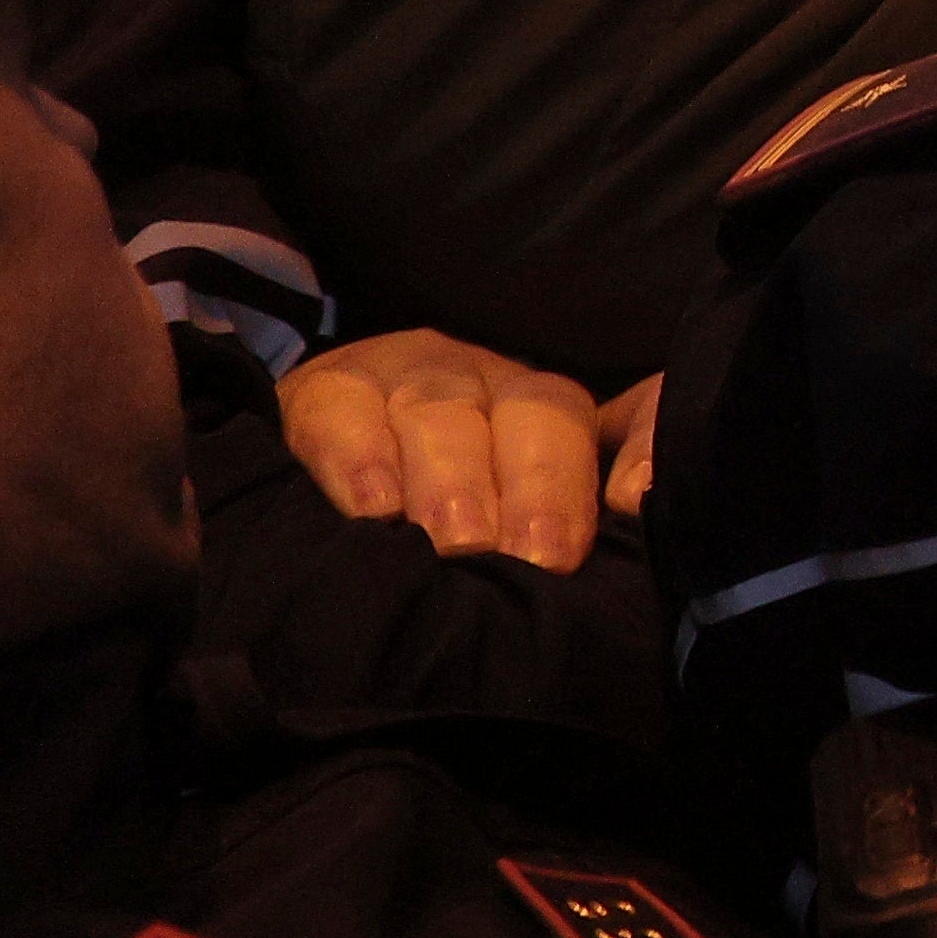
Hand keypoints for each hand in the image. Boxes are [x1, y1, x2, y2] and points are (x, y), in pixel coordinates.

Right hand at [278, 331, 622, 570]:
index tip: (628, 511)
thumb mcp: (500, 516)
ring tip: (458, 543)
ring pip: (444, 410)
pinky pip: (344, 412)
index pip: (611, 422)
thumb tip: (614, 562)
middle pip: (536, 414)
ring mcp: (406, 376)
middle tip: (536, 559)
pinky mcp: (324, 389)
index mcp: (542, 411)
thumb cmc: (423, 505)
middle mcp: (486, 382)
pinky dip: (361, 460)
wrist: (305, 444)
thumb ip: (552, 536)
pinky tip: (373, 509)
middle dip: (539, 487)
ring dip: (455, 480)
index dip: (631, 454)